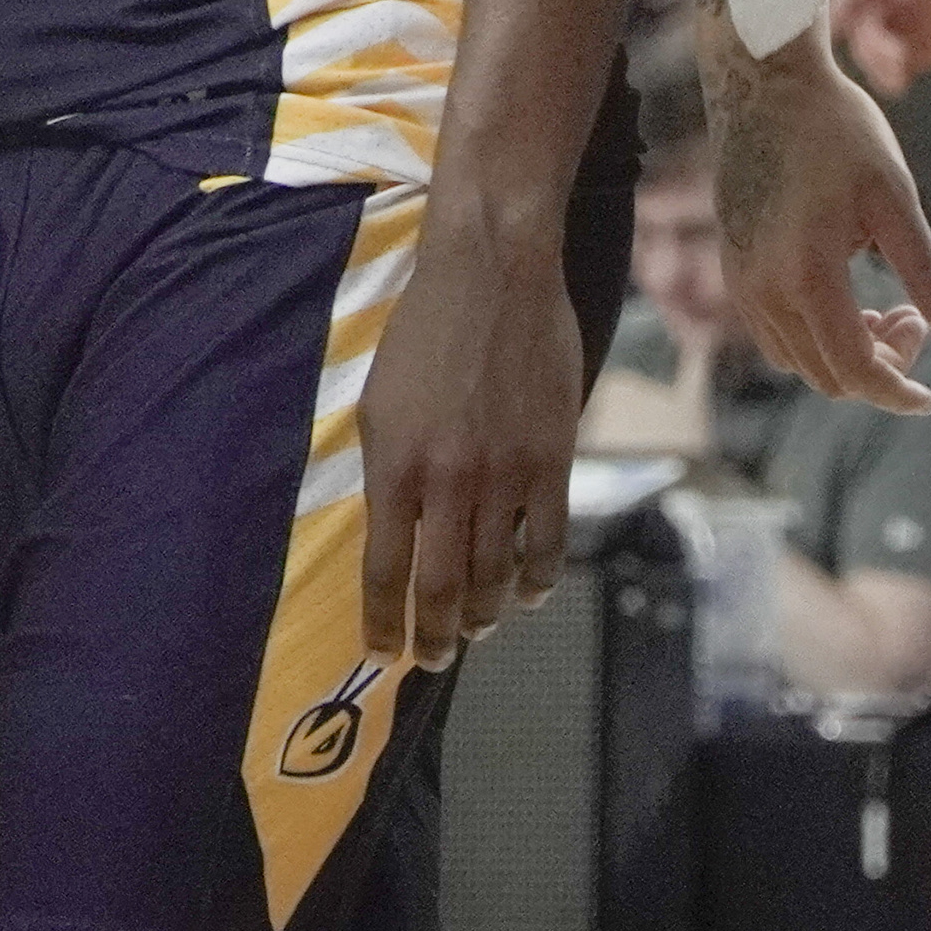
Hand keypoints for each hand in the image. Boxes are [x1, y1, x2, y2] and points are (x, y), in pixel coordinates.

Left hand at [358, 209, 579, 663]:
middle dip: (435, 636)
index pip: (384, 572)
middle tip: (435, 657)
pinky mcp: (552, 460)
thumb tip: (392, 537)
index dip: (383, 624)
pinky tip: (526, 592)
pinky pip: (547, 542)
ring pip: (495, 575)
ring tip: (476, 627)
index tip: (383, 652)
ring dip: (484, 614)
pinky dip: (535, 580)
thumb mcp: (378, 403)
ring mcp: (505, 475)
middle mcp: (448, 482)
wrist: (491, 273)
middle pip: (442, 589)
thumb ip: (386, 473)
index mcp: (395, 467)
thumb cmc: (424, 332)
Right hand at [709, 26, 930, 408]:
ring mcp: (741, 279)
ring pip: (798, 361)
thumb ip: (924, 269)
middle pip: (827, 376)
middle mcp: (764, 288)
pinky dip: (815, 337)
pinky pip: (774, 334)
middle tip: (914, 314)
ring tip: (884, 306)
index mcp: (807, 273)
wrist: (762, 81)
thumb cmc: (835, 129)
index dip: (898, 392)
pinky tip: (844, 296)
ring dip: (846, 354)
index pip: (856, 370)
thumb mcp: (893, 194)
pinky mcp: (733, 265)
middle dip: (881, 366)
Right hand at [830, 0, 930, 91]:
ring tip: (897, 80)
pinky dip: (891, 75)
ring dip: (876, 63)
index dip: (844, 3)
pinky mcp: (918, 48)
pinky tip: (902, 85)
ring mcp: (904, 21)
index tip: (837, 30)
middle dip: (868, 43)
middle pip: (862, 19)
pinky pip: (893, 64)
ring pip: (873, 45)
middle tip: (890, 63)